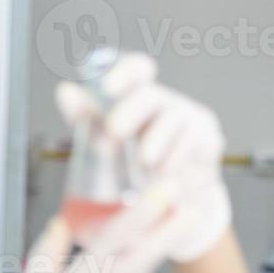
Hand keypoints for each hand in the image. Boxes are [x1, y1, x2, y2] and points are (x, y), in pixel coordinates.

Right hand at [0, 195, 178, 272]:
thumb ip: (50, 246)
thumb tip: (63, 220)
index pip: (118, 239)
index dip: (142, 213)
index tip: (161, 193)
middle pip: (147, 253)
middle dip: (171, 227)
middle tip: (190, 203)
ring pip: (145, 267)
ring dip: (161, 241)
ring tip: (175, 214)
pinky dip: (145, 261)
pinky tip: (151, 244)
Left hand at [56, 53, 230, 262]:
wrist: (175, 203)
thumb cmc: (135, 167)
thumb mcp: (104, 143)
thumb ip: (85, 117)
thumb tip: (65, 90)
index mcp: (137, 98)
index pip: (136, 70)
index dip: (124, 72)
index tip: (108, 87)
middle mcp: (164, 102)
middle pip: (150, 94)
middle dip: (130, 110)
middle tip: (114, 129)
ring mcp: (188, 117)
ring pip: (172, 117)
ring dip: (155, 138)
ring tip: (143, 161)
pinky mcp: (208, 137)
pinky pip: (191, 139)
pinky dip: (175, 156)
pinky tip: (164, 171)